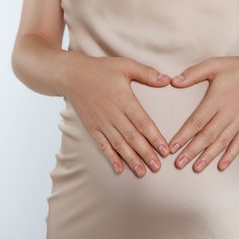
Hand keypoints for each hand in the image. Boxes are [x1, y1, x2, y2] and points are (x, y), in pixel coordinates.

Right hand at [61, 55, 170, 177]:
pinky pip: (103, 145)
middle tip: (158, 167)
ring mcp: (101, 123)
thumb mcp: (125, 65)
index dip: (155, 137)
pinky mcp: (92, 127)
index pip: (143, 123)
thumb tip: (168, 79)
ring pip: (119, 145)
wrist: (70, 75)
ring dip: (131, 160)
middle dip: (146, 154)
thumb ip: (147, 73)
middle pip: (133, 138)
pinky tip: (119, 169)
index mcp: (124, 100)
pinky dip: (111, 158)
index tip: (165, 150)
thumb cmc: (100, 69)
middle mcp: (113, 114)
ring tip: (143, 172)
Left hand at [169, 54, 238, 171]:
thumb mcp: (215, 64)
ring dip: (208, 157)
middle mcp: (227, 114)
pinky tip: (222, 166)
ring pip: (221, 143)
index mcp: (216, 100)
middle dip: (191, 151)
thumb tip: (173, 81)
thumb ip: (193, 73)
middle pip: (206, 137)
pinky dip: (230, 156)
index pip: (196, 122)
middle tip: (179, 164)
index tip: (171, 147)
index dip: (183, 136)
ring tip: (196, 168)